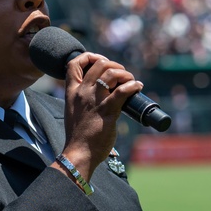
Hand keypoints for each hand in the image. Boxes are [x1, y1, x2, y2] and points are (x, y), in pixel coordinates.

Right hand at [59, 52, 141, 178]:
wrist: (78, 153)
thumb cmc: (79, 136)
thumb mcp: (74, 112)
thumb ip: (83, 101)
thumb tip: (104, 95)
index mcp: (72, 93)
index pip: (73, 64)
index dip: (89, 56)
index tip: (101, 61)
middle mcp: (82, 93)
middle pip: (98, 63)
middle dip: (114, 65)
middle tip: (122, 75)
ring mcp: (94, 100)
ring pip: (111, 73)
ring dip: (126, 74)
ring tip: (131, 81)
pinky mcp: (107, 110)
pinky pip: (123, 91)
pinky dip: (133, 85)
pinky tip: (138, 87)